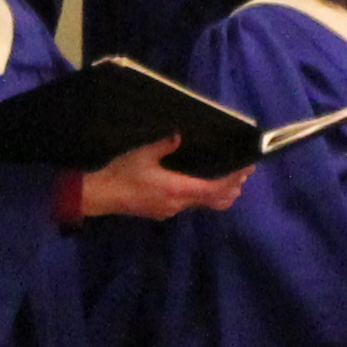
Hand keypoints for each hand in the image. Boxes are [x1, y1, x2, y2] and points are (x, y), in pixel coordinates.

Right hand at [77, 142, 253, 221]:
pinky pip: (190, 204)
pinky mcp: (162, 211)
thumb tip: (179, 136)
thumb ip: (163, 145)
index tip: (246, 169)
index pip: (214, 189)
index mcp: (177, 189)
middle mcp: (178, 204)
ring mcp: (170, 210)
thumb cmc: (121, 173)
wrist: (100, 195)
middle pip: (214, 200)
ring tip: (228, 178)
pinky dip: (202, 195)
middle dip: (231, 187)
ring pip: (202, 204)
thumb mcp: (142, 154)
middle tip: (243, 173)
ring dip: (217, 193)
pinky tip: (199, 183)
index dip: (233, 180)